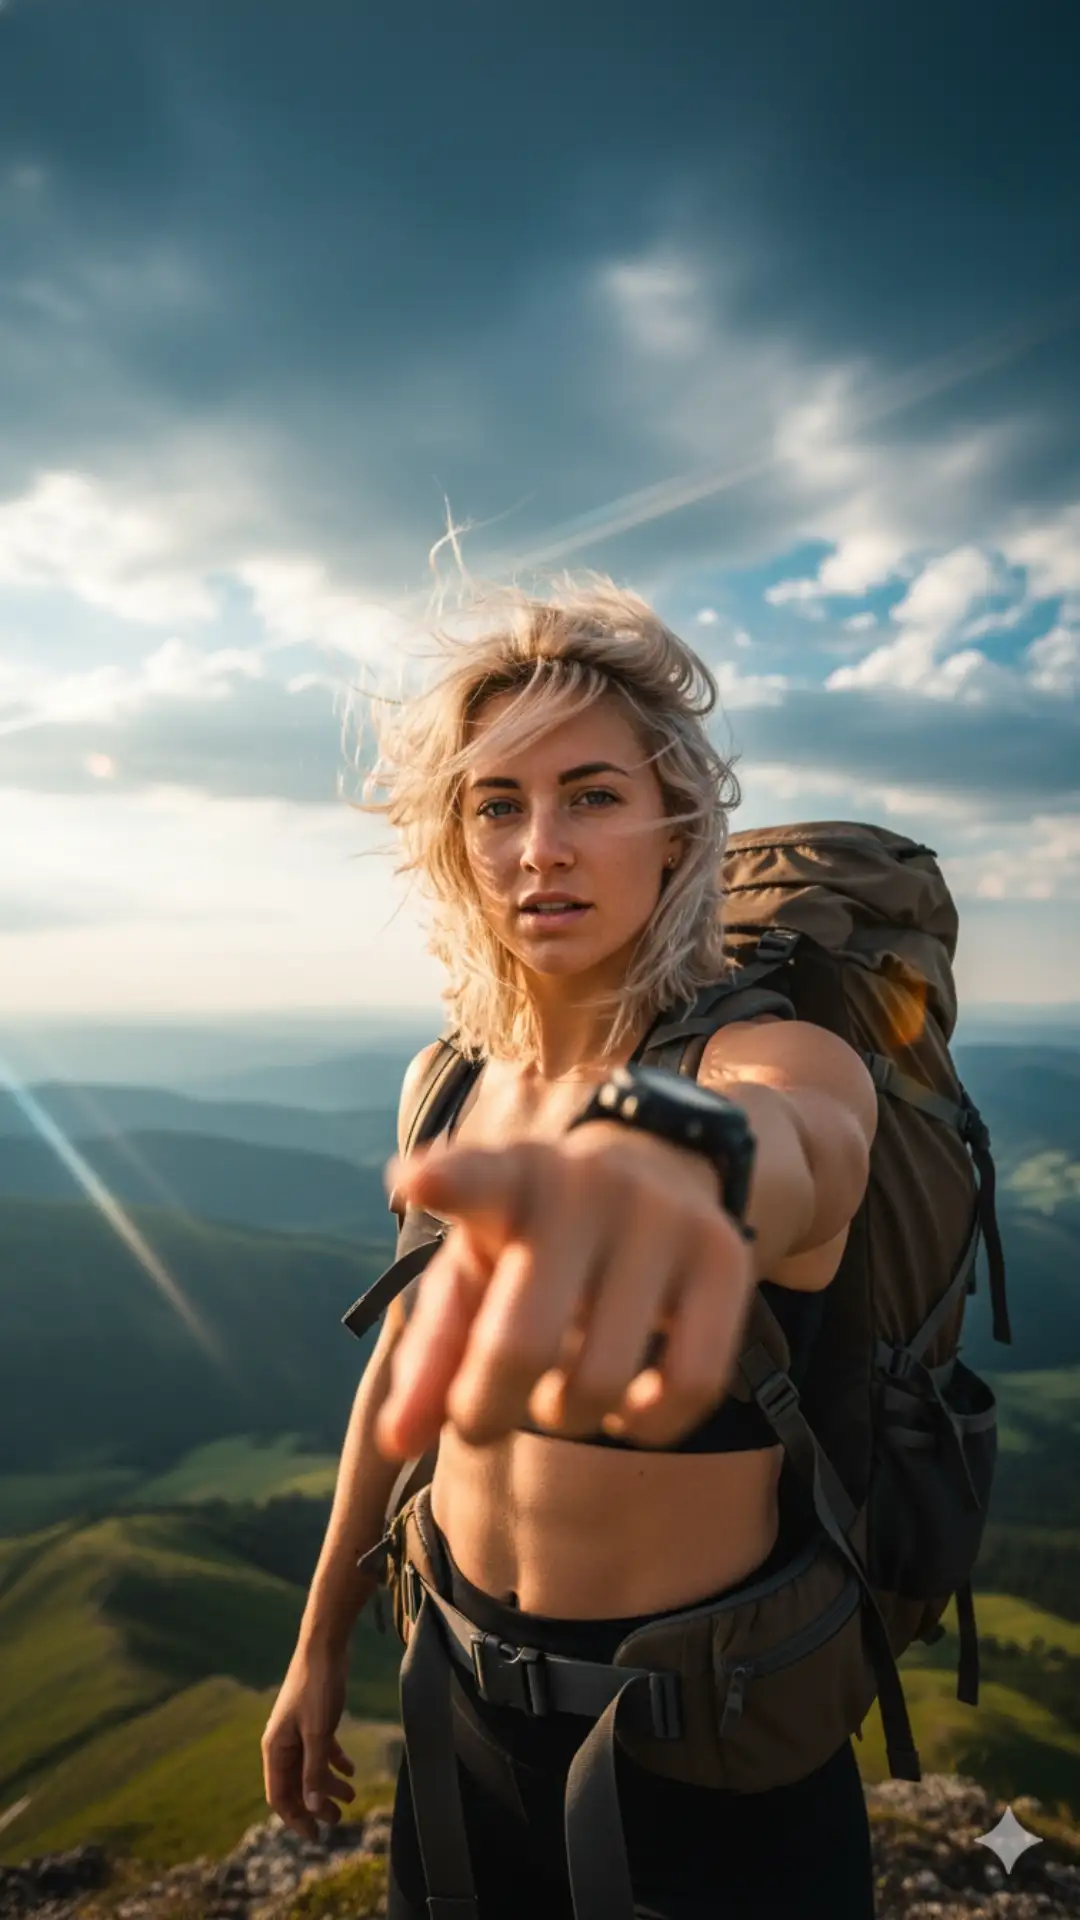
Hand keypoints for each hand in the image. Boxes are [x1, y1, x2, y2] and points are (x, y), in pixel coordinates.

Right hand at [261, 1644, 355, 1839]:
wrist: (325, 1645)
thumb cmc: (317, 1688)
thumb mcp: (318, 1732)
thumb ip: (314, 1771)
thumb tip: (311, 1809)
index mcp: (275, 1748)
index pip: (279, 1796)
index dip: (295, 1819)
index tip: (315, 1836)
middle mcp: (283, 1742)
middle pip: (296, 1785)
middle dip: (315, 1805)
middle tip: (339, 1820)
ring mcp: (298, 1730)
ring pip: (310, 1769)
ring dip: (328, 1785)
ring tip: (352, 1796)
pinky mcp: (314, 1719)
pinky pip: (321, 1750)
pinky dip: (334, 1762)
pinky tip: (350, 1770)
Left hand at [376, 1124, 754, 1456]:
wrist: (660, 1169)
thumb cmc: (539, 1243)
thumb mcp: (477, 1275)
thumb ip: (432, 1355)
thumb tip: (396, 1441)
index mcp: (509, 1178)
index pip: (477, 1177)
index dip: (448, 1180)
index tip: (418, 1180)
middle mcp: (587, 1186)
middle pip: (524, 1341)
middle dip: (486, 1408)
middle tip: (480, 1421)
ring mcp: (662, 1216)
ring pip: (603, 1380)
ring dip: (565, 1415)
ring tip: (557, 1391)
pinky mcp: (725, 1255)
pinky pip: (692, 1383)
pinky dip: (648, 1423)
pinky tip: (627, 1404)